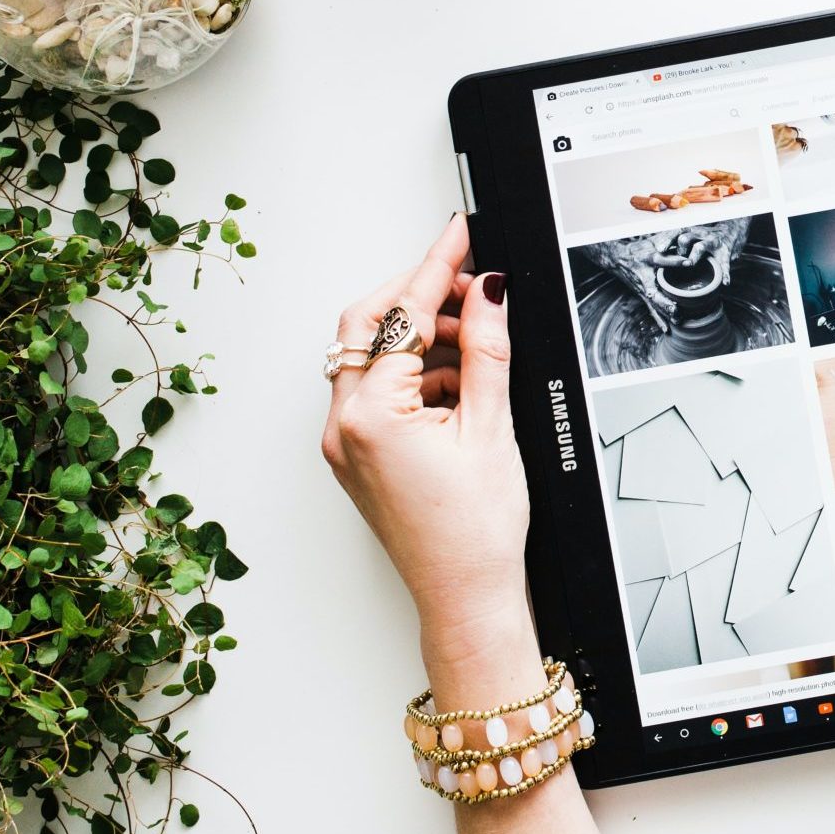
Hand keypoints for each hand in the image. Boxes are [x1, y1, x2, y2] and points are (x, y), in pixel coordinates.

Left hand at [319, 218, 534, 692]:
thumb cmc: (475, 534)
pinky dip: (414, 375)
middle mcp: (344, 426)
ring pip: (370, 357)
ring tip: (474, 347)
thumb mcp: (491, 427)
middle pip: (365, 325)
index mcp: (370, 416)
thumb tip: (487, 293)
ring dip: (418, 339)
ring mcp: (345, 442)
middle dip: (415, 298)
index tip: (459, 235)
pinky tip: (459, 386)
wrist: (466, 598)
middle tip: (468, 284)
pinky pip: (376, 391)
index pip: (402, 315)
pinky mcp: (357, 455)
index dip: (437, 266)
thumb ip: (485, 349)